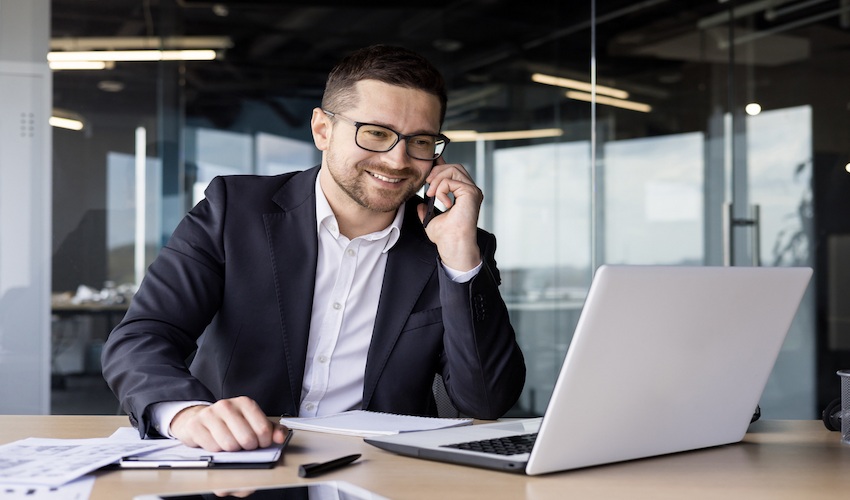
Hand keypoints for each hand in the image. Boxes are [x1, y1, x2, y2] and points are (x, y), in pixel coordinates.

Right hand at [170, 396, 287, 451]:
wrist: (199, 418)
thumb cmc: (230, 423)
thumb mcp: (253, 422)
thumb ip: (272, 430)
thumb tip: (280, 437)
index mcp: (245, 403)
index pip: (263, 430)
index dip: (264, 443)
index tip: (260, 443)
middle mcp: (227, 405)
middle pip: (247, 439)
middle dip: (248, 448)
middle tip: (243, 445)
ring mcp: (210, 414)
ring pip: (230, 445)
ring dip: (232, 451)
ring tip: (230, 444)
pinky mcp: (196, 426)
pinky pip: (213, 448)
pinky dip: (216, 451)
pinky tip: (216, 444)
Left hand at [418, 158, 481, 270]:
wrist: (452, 245)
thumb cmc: (445, 237)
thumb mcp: (431, 219)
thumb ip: (426, 210)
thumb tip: (420, 205)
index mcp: (463, 195)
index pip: (454, 172)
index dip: (441, 165)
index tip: (430, 165)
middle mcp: (470, 191)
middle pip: (454, 166)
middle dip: (437, 171)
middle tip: (427, 184)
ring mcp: (472, 191)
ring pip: (454, 169)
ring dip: (437, 179)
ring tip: (431, 194)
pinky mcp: (470, 193)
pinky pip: (451, 181)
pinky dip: (441, 189)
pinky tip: (441, 202)